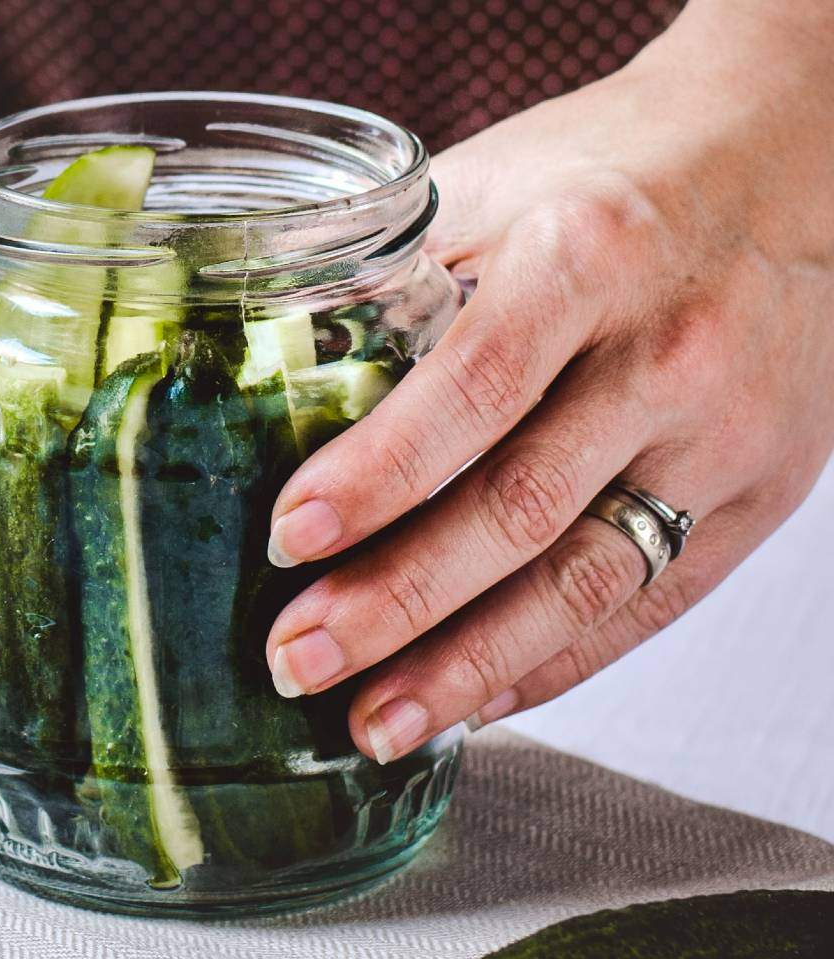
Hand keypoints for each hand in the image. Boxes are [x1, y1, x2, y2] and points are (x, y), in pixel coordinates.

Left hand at [261, 0, 833, 762]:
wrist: (781, 162)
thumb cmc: (600, 178)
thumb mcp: (487, 187)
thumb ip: (385, 281)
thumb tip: (249, 379)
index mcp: (585, 257)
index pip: (470, 388)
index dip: (375, 474)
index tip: (285, 536)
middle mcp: (667, 353)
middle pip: (519, 509)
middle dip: (396, 602)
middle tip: (294, 662)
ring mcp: (725, 436)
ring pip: (585, 582)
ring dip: (467, 667)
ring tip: (372, 725)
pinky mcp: (759, 495)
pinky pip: (647, 604)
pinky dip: (553, 664)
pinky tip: (471, 702)